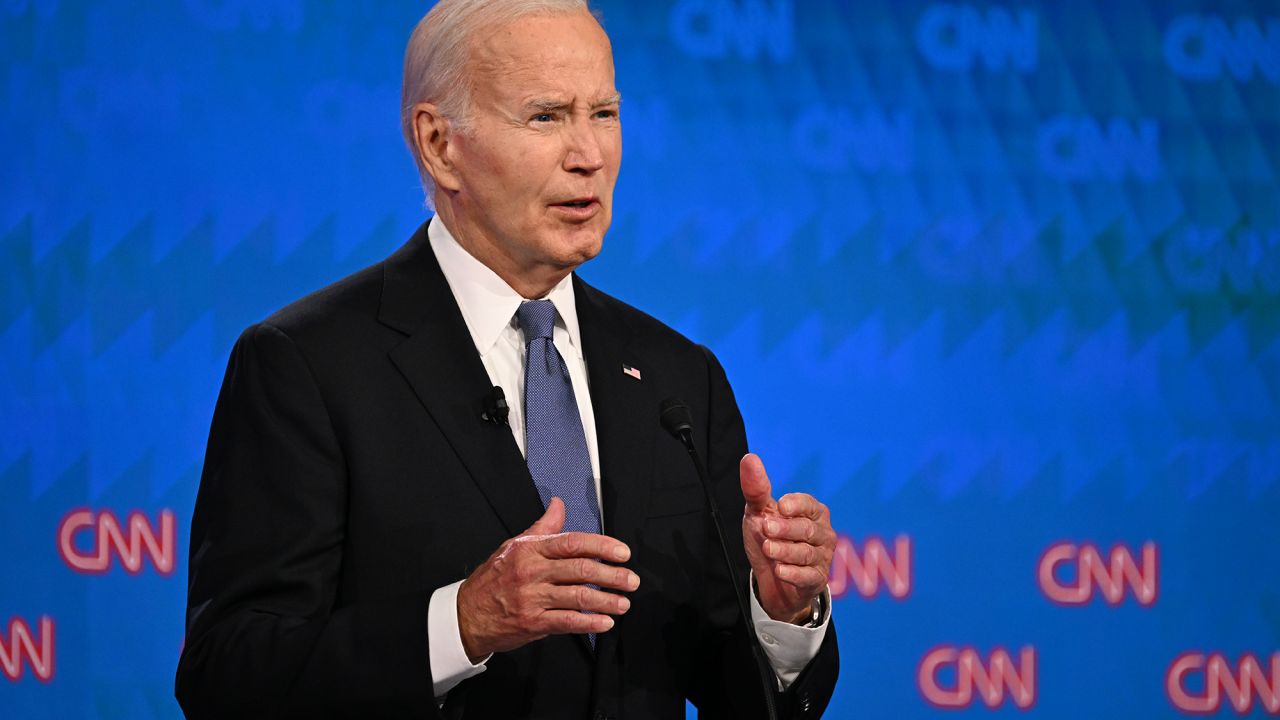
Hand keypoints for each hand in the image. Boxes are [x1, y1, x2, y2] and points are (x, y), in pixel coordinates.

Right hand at [456, 498, 640, 661]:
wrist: (466, 614)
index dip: (602, 546)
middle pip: (581, 570)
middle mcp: (533, 572)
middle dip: (613, 575)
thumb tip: (558, 504)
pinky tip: (605, 623)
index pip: (573, 543)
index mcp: (531, 550)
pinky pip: (567, 622)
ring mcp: (533, 598)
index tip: (622, 552)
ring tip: (624, 603)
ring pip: (578, 597)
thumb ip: (542, 527)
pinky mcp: (532, 623)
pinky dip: (589, 623)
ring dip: (607, 601)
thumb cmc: (492, 579)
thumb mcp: (514, 545)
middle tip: (631, 580)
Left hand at [740, 453, 835, 623]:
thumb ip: (757, 488)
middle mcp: (822, 534)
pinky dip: (793, 574)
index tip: (780, 506)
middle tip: (766, 528)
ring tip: (768, 548)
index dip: (797, 504)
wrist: (770, 578)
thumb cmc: (769, 538)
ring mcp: (821, 558)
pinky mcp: (815, 580)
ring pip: (806, 553)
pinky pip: (808, 576)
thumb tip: (750, 458)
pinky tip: (780, 570)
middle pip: (808, 529)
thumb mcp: (759, 513)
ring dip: (785, 550)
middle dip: (786, 528)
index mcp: (813, 513)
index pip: (810, 505)